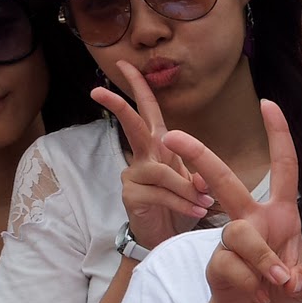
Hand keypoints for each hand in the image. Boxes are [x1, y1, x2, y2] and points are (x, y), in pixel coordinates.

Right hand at [94, 61, 213, 251]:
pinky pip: (162, 194)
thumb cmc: (179, 206)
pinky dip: (182, 202)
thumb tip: (203, 178)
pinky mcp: (133, 196)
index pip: (148, 111)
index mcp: (157, 146)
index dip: (139, 87)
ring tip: (204, 202)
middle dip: (119, 106)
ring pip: (162, 172)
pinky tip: (196, 211)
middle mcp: (143, 156)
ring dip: (186, 187)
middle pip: (132, 126)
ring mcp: (134, 176)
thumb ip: (198, 176)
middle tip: (98, 91)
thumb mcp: (193, 186)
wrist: (167, 238)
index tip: (126, 64)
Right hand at [164, 100, 301, 302]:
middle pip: (224, 180)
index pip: (283, 167)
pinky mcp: (217, 262)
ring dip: (263, 260)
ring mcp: (230, 239)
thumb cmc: (281, 289)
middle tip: (170, 136)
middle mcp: (251, 218)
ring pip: (239, 233)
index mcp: (279, 212)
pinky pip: (231, 265)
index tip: (268, 103)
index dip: (278, 135)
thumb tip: (285, 277)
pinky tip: (260, 297)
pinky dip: (252, 284)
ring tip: (278, 283)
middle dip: (199, 156)